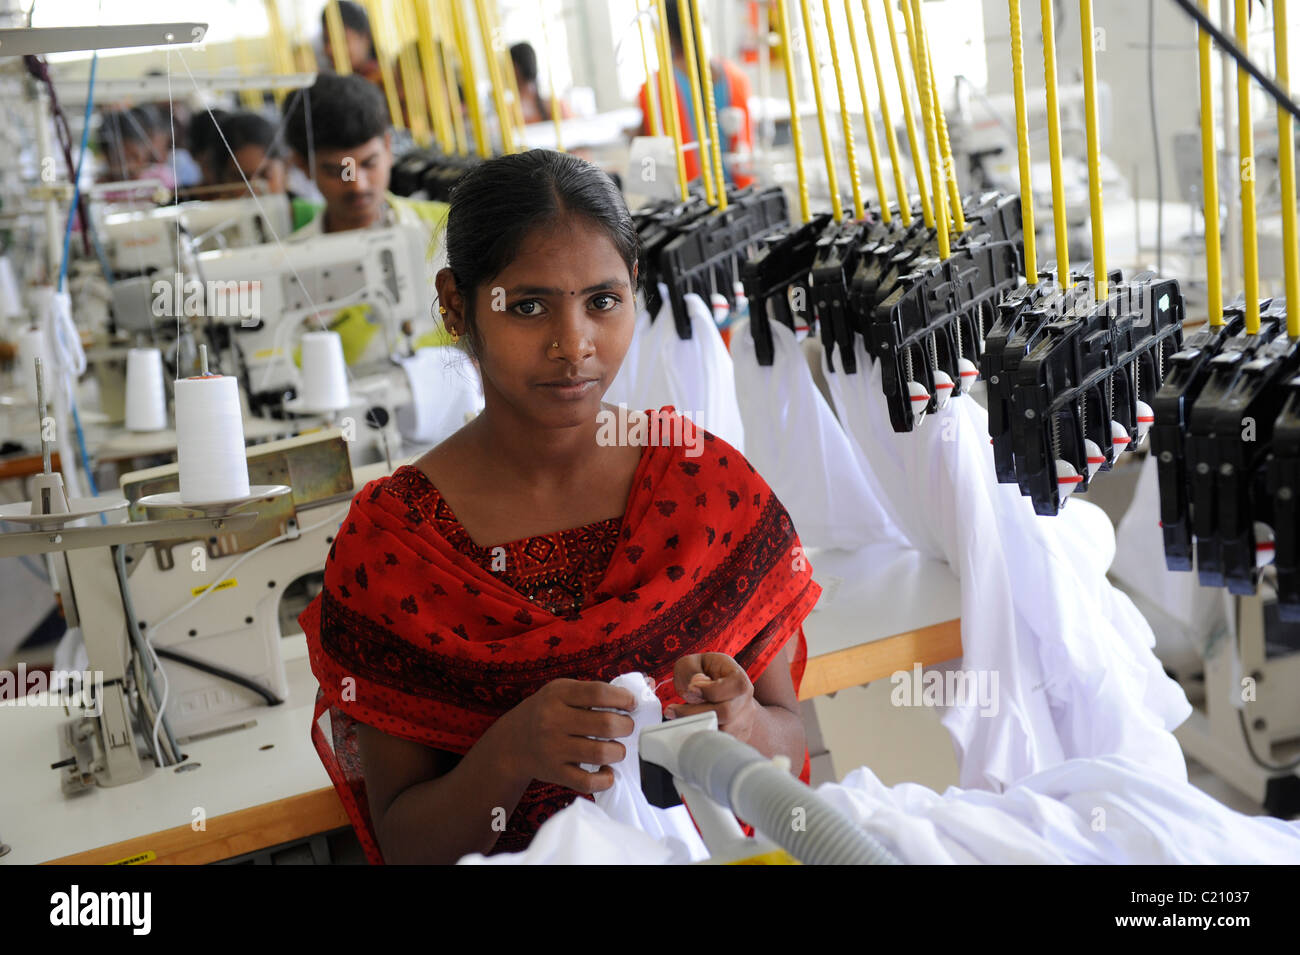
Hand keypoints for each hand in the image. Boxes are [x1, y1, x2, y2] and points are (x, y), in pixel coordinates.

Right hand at [486, 679, 636, 794]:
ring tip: (616, 748)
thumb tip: (630, 698)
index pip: (598, 693)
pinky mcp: (555, 772)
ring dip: (618, 751)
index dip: (623, 698)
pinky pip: (588, 781)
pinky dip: (605, 778)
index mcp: (557, 694)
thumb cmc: (544, 713)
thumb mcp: (559, 692)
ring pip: (601, 753)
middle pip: (605, 724)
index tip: (631, 704)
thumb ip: (590, 692)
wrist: (510, 744)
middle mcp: (553, 720)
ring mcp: (553, 748)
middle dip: (626, 726)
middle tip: (626, 726)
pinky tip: (607, 771)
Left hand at [665, 653, 758, 743]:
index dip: (712, 690)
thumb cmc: (701, 673)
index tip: (691, 689)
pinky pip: (721, 743)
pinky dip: (702, 738)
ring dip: (696, 727)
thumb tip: (694, 688)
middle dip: (696, 712)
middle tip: (672, 710)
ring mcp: (744, 720)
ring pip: (723, 731)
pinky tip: (688, 728)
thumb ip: (690, 671)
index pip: (736, 685)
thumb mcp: (691, 663)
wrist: (714, 687)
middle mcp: (745, 700)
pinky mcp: (736, 736)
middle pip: (727, 712)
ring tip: (677, 719)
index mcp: (738, 677)